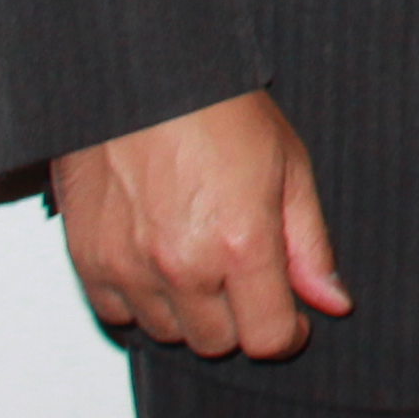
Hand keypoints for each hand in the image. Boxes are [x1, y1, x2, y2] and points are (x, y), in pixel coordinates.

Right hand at [50, 90, 348, 358]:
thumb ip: (309, 244)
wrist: (143, 75)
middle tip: (242, 271)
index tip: (290, 317)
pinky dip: (140, 298)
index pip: (267, 338)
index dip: (288, 332)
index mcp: (241, 242)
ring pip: (168, 332)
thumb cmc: (217, 107)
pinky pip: (118, 314)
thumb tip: (330, 300)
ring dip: (189, 308)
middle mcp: (181, 264)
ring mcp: (129, 267)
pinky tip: (157, 256)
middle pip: (218, 342)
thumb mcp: (289, 165)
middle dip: (239, 316)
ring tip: (198, 253)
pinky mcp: (88, 260)